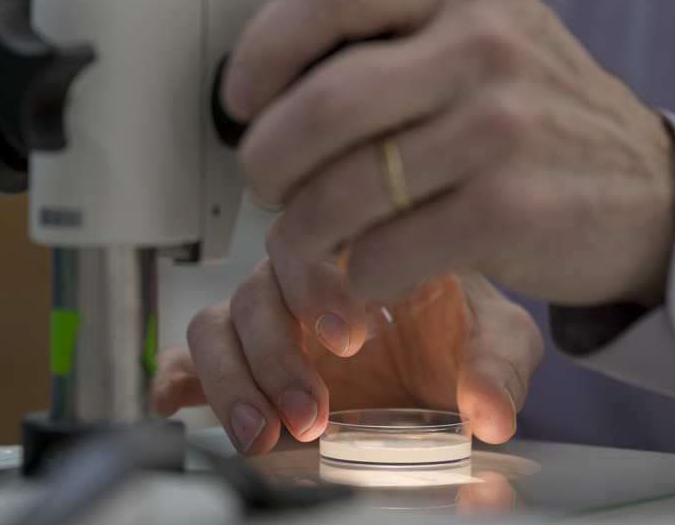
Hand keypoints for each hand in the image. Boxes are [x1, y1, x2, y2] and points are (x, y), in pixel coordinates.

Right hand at [152, 216, 542, 454]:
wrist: (444, 361)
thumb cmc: (461, 328)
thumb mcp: (499, 338)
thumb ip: (497, 365)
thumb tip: (488, 411)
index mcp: (358, 250)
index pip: (317, 241)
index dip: (321, 285)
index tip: (351, 339)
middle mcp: (304, 280)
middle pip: (257, 291)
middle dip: (278, 354)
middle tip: (312, 410)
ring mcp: (269, 321)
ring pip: (217, 327)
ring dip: (234, 382)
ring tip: (264, 433)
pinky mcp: (246, 364)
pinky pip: (190, 359)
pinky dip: (178, 379)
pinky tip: (176, 403)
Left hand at [222, 0, 674, 305]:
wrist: (648, 189)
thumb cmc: (542, 110)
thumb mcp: (482, 22)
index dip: (263, 49)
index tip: (239, 98)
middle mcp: (487, 44)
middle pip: (323, 105)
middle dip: (267, 161)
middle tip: (266, 182)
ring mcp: (506, 127)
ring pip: (345, 190)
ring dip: (303, 229)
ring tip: (306, 233)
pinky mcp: (514, 210)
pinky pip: (387, 252)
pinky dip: (359, 272)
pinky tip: (368, 266)